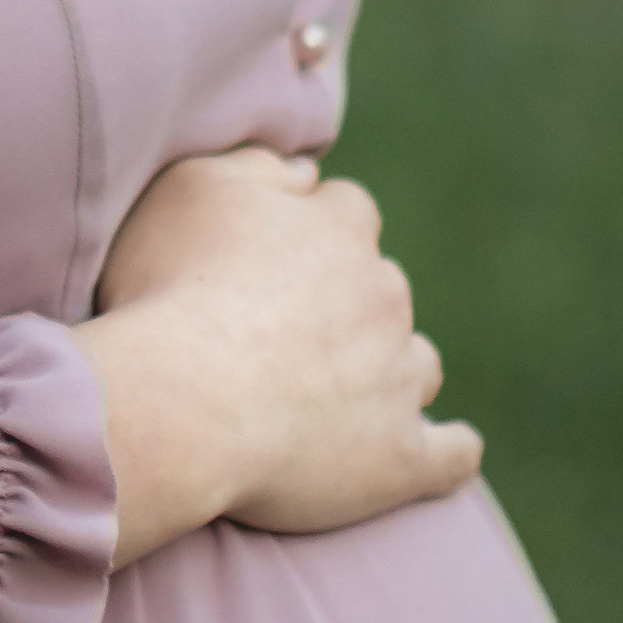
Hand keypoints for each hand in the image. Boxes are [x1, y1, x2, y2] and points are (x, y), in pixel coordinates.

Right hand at [74, 146, 481, 566]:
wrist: (180, 404)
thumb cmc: (170, 290)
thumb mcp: (192, 189)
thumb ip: (258, 166)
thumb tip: (307, 170)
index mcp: (340, 226)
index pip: (348, 210)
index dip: (313, 232)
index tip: (276, 259)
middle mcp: (384, 292)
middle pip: (382, 288)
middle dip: (349, 305)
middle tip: (286, 336)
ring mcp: (399, 376)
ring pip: (416, 364)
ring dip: (390, 372)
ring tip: (341, 399)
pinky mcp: (402, 456)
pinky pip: (452, 454)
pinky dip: (450, 452)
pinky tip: (446, 450)